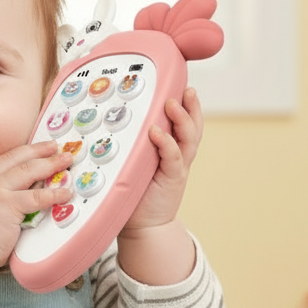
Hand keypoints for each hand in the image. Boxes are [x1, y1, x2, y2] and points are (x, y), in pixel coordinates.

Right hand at [0, 140, 73, 266]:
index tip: (35, 149)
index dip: (22, 152)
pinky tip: (65, 193)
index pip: (4, 158)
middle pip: (18, 157)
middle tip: (55, 147)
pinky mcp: (10, 204)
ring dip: (51, 164)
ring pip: (30, 170)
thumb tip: (9, 198)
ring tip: (65, 160)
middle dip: (40, 150)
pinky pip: (38, 196)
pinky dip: (54, 194)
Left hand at [121, 87, 203, 235]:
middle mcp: (179, 154)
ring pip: (187, 137)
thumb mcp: (137, 159)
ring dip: (181, 119)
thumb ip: (135, 140)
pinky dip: (167, 143)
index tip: (181, 82)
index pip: (184, 120)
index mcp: (172, 147)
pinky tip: (157, 132)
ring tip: (171, 104)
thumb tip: (114, 115)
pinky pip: (173, 158)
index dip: (186, 102)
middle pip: (193, 125)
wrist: (144, 225)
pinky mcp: (172, 179)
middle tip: (185, 88)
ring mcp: (177, 166)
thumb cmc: (137, 190)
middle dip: (191, 105)